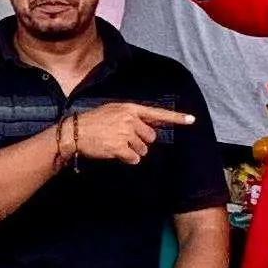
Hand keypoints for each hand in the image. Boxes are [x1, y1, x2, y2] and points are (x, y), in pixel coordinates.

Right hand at [62, 100, 193, 164]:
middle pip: (150, 137)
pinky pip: (134, 158)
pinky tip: (115, 153)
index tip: (192, 120)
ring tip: (116, 145)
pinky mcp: (119, 147)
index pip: (157, 113)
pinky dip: (127, 159)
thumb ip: (133, 117)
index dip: (176, 118)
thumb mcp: (113, 111)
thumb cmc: (93, 122)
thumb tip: (152, 128)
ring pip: (143, 150)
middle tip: (124, 140)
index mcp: (129, 108)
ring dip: (132, 152)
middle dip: (141, 142)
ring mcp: (125, 133)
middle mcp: (130, 119)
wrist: (75, 132)